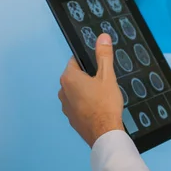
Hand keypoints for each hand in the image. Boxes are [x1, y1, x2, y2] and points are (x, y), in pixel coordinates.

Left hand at [58, 33, 123, 147]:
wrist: (104, 133)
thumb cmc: (105, 103)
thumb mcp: (107, 76)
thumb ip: (104, 55)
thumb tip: (102, 37)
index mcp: (69, 78)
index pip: (76, 61)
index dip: (89, 62)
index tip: (100, 67)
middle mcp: (62, 91)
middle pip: (77, 76)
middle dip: (90, 77)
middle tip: (105, 82)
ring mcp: (65, 106)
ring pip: (77, 91)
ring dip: (88, 91)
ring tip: (104, 96)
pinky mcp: (71, 118)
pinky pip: (78, 104)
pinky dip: (87, 103)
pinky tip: (100, 107)